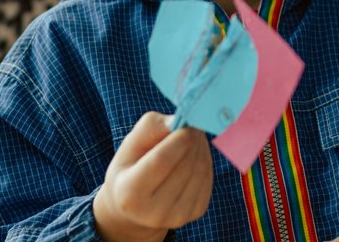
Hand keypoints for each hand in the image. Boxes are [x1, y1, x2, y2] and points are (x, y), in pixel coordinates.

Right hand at [93, 113, 212, 241]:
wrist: (135, 208)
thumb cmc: (131, 168)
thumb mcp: (130, 145)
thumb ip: (151, 127)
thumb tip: (181, 121)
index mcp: (130, 193)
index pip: (161, 161)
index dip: (178, 139)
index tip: (184, 123)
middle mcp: (154, 212)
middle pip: (185, 165)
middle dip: (192, 140)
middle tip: (191, 124)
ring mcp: (177, 216)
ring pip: (200, 170)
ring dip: (201, 147)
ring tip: (192, 137)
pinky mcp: (196, 213)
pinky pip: (208, 178)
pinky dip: (205, 160)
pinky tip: (194, 153)